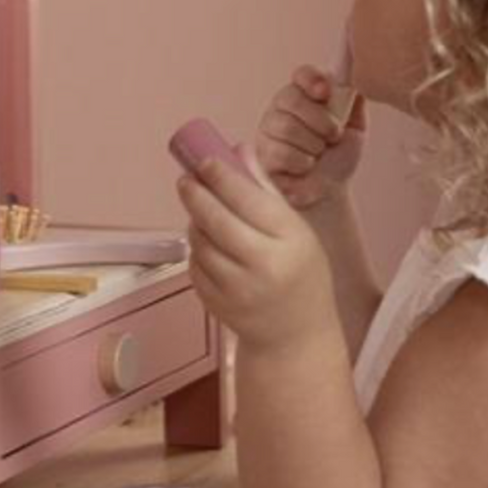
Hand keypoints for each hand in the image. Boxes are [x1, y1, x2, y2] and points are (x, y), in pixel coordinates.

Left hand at [175, 142, 339, 353]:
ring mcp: (237, 289)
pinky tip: (208, 244)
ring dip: (195, 222)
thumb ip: (265, 190)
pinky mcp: (216, 305)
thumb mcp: (296, 231)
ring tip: (201, 212)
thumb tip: (239, 150)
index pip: (247, 199)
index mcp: (290, 241)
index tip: (204, 159)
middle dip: (196, 194)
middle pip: (216, 219)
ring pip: (200, 242)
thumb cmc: (300, 276)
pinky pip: (195, 266)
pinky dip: (197, 249)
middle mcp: (264, 266)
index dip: (221, 175)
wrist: (296, 336)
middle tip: (187, 179)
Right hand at [255, 64, 368, 209]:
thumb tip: (356, 80)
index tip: (326, 93)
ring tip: (317, 154)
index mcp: (304, 96)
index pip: (301, 75)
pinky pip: (281, 152)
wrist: (329, 190)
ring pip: (286, 126)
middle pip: (290, 98)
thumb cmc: (338, 157)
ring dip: (312, 144)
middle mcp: (281, 108)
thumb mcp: (355, 128)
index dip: (312, 80)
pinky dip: (301, 162)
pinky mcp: (261, 154)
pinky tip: (305, 167)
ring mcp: (267, 130)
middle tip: (333, 136)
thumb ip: (354, 103)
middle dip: (320, 120)